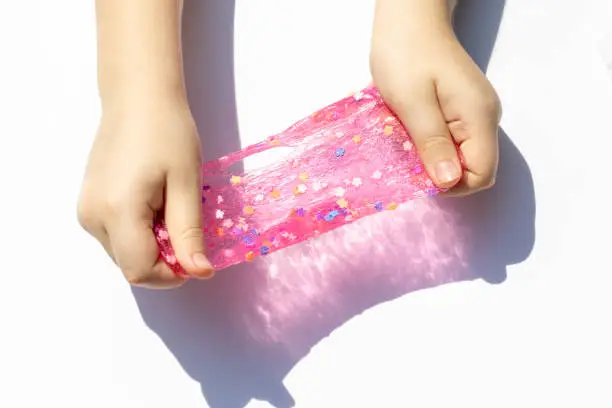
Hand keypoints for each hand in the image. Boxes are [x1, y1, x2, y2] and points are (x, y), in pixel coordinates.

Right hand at [77, 100, 213, 287]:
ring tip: (170, 208)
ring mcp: (85, 210)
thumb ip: (188, 232)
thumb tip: (199, 272)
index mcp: (116, 211)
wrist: (138, 97)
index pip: (140, 271)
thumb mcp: (187, 184)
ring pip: (124, 253)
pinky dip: (140, 233)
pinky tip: (155, 204)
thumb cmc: (167, 132)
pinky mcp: (87, 203)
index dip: (171, 275)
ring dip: (153, 246)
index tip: (196, 257)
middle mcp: (92, 216)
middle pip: (131, 264)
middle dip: (165, 259)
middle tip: (187, 226)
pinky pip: (117, 236)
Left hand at [370, 0, 500, 194]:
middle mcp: (484, 118)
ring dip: (431, 158)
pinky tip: (410, 131)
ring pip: (459, 156)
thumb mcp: (413, 103)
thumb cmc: (407, 53)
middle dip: (439, 172)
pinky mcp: (460, 109)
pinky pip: (451, 140)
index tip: (418, 172)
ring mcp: (473, 113)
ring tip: (405, 141)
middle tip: (407, 156)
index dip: (450, 184)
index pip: (481, 175)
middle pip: (472, 168)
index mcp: (479, 118)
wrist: (408, 17)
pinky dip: (430, 144)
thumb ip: (432, 144)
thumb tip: (449, 183)